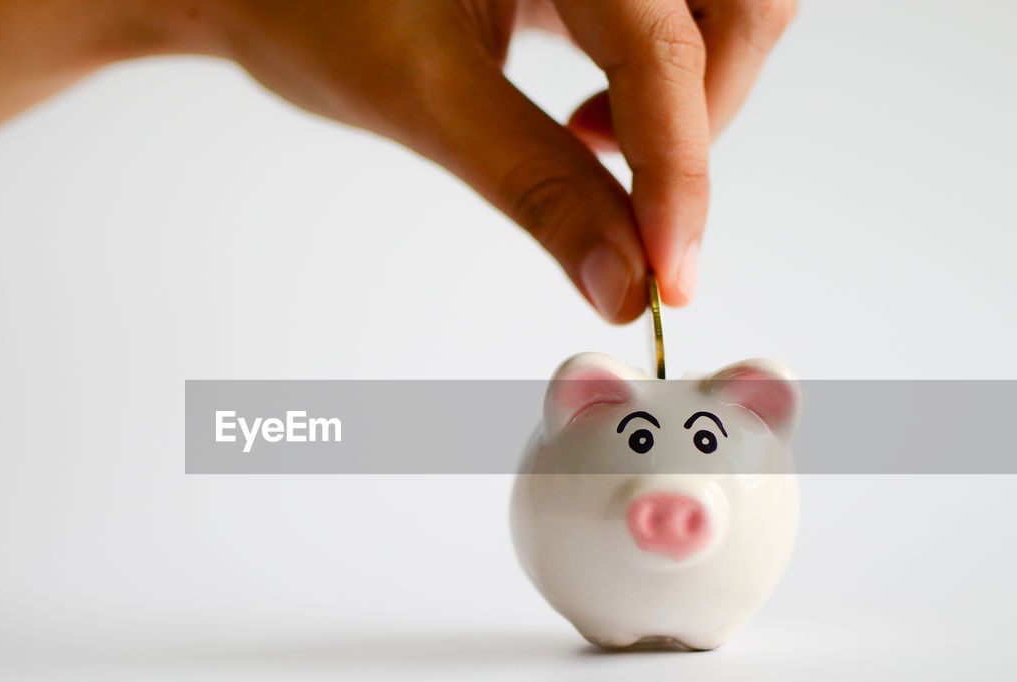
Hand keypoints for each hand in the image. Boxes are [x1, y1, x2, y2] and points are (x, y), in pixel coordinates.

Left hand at [182, 0, 794, 320]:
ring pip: (720, 14)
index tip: (669, 276)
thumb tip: (622, 280)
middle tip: (646, 207)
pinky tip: (593, 120)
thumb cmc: (314, 9)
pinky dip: (659, 81)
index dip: (676, 169)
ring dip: (689, 99)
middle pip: (741, 6)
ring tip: (590, 144)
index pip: (661, 45)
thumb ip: (537, 186)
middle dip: (706, 115)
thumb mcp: (426, 99)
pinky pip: (676, 17)